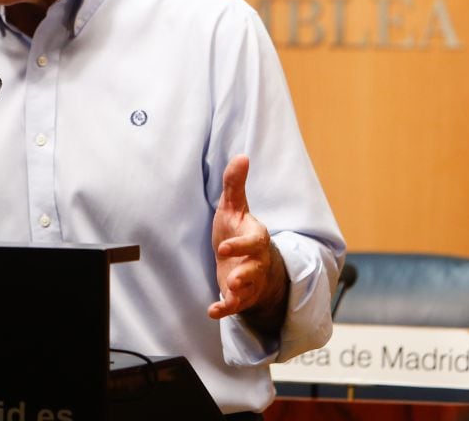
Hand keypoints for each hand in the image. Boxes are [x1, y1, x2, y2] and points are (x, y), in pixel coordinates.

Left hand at [208, 155, 287, 331]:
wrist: (245, 260)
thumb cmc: (237, 231)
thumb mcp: (234, 208)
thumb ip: (235, 185)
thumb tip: (241, 156)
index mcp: (256, 237)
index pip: (255, 241)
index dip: (241, 245)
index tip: (223, 247)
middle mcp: (256, 260)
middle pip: (256, 268)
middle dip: (247, 273)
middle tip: (234, 278)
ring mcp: (249, 279)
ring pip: (249, 288)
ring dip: (240, 292)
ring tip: (229, 293)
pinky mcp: (239, 295)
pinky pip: (236, 305)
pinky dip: (225, 309)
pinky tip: (212, 311)